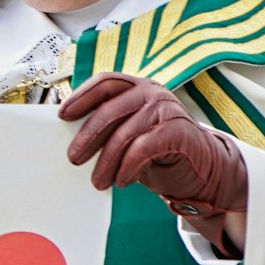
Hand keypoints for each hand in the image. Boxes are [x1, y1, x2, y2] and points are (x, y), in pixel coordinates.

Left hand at [58, 73, 248, 216]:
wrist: (202, 166)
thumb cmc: (158, 150)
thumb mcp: (130, 133)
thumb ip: (109, 128)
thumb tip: (72, 140)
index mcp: (137, 87)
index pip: (105, 82)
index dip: (81, 97)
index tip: (63, 116)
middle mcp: (152, 92)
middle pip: (109, 109)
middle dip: (88, 137)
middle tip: (74, 159)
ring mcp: (166, 109)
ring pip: (124, 133)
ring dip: (106, 162)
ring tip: (98, 181)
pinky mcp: (178, 131)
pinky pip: (143, 148)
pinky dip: (127, 167)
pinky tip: (121, 181)